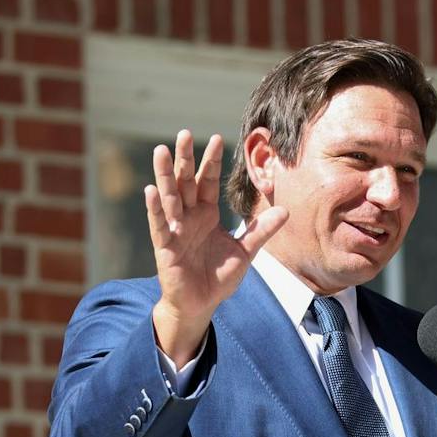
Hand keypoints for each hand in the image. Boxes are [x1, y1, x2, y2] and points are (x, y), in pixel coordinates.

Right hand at [146, 130, 287, 366]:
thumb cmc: (218, 277)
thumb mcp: (245, 252)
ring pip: (169, 197)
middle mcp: (189, 217)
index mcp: (206, 214)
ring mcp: (175, 230)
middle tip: (183, 132)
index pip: (208, 182)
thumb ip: (262, 232)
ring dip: (165, 175)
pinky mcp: (165, 247)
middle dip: (185, 158)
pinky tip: (151, 191)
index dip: (211, 161)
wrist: (201, 304)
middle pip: (185, 182)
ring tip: (161, 150)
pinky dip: (155, 209)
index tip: (218, 138)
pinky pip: (160, 225)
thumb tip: (285, 210)